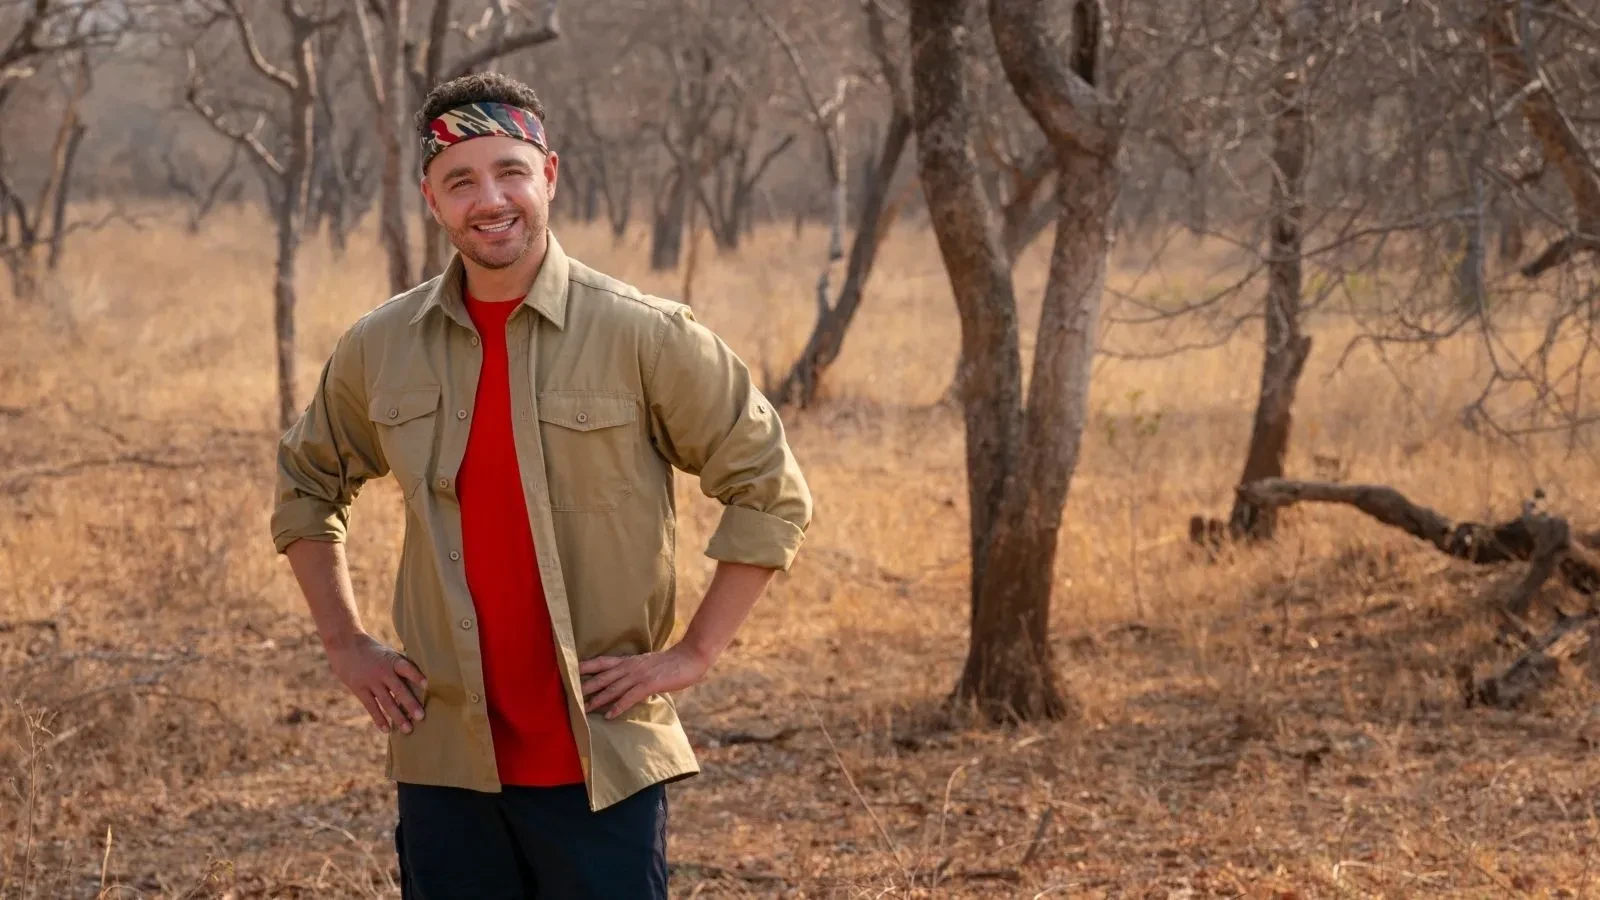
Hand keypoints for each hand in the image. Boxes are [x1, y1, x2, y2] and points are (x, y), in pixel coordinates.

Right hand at [325, 631, 426, 734]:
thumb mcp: (388, 653)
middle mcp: (383, 671)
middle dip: (410, 704)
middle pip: (399, 690)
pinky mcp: (359, 689)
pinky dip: (379, 719)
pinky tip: (386, 729)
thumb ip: (402, 666)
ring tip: (408, 729)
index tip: (428, 685)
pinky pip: (371, 707)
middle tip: (421, 717)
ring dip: (397, 717)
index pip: (407, 668)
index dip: (417, 676)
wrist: (345, 644)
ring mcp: (370, 681)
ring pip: (386, 702)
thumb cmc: (373, 650)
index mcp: (392, 660)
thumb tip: (421, 680)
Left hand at [578, 644, 709, 719]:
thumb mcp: (648, 664)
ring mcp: (639, 675)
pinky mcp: (649, 684)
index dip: (586, 666)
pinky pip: (630, 697)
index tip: (570, 671)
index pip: (602, 662)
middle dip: (585, 687)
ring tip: (584, 710)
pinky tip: (609, 716)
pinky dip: (618, 707)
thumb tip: (625, 682)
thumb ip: (635, 672)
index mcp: (629, 661)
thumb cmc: (671, 663)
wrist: (690, 658)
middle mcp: (630, 666)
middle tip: (570, 696)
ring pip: (613, 688)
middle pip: (602, 677)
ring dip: (597, 700)